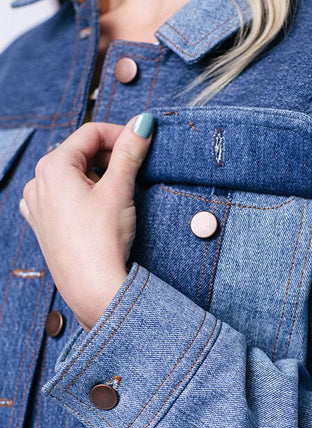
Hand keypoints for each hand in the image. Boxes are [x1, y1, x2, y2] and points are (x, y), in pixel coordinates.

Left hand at [20, 114, 153, 331]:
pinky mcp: (43, 225)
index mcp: (52, 167)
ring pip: (72, 176)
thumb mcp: (120, 189)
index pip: (91, 133)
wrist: (93, 288)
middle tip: (135, 170)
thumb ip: (130, 151)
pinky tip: (99, 211)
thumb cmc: (101, 241)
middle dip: (109, 157)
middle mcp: (37, 183)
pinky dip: (83, 196)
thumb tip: (143, 123)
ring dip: (97, 177)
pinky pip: (63, 198)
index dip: (120, 134)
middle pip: (79, 153)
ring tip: (118, 195)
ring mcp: (37, 206)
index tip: (142, 142)